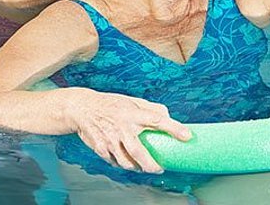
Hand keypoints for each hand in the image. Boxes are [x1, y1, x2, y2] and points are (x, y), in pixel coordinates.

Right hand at [68, 89, 190, 172]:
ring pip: (127, 162)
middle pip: (139, 152)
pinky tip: (129, 162)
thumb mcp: (132, 101)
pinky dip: (124, 164)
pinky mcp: (101, 148)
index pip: (158, 120)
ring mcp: (110, 140)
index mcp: (133, 113)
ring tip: (145, 167)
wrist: (82, 109)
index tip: (187, 136)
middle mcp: (122, 127)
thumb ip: (150, 108)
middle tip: (160, 168)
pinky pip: (116, 162)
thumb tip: (167, 115)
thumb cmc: (111, 104)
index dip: (174, 128)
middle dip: (151, 165)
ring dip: (138, 167)